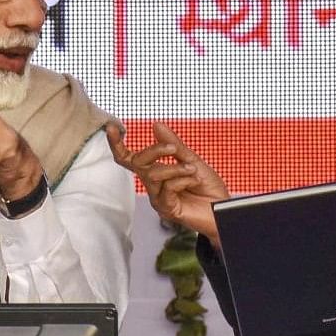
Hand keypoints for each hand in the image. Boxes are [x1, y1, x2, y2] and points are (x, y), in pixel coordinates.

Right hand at [106, 121, 228, 243]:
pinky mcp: (167, 210)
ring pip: (153, 175)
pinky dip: (182, 179)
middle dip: (155, 151)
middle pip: (138, 163)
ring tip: (192, 170)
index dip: (118, 144)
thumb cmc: (208, 188)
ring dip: (175, 168)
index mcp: (157, 173)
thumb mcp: (192, 160)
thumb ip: (174, 145)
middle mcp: (154, 186)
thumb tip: (156, 125)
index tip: (111, 127)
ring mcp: (158, 198)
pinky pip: (166, 188)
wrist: (224, 210)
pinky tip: (194, 180)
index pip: (131, 159)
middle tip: (173, 149)